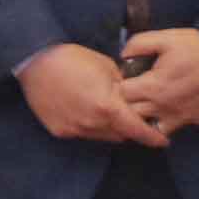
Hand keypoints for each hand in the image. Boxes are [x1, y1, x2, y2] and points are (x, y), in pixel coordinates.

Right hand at [16, 42, 166, 147]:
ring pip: (101, 136)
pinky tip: (81, 110)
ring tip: (103, 111)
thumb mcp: (107, 67)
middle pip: (120, 135)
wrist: (35, 61)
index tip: (163, 140)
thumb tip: (134, 97)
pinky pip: (81, 133)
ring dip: (108, 128)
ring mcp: (74, 129)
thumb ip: (124, 88)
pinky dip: (87, 125)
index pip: (138, 130)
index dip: (153, 137)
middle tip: (129, 116)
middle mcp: (92, 123)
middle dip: (128, 128)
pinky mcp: (59, 130)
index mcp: (108, 107)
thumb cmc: (73, 58)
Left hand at [118, 25, 198, 135]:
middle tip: (136, 92)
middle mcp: (165, 108)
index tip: (127, 79)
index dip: (120, 86)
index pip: (122, 96)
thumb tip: (123, 56)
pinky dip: (172, 118)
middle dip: (129, 104)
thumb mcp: (165, 38)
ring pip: (154, 127)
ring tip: (151, 103)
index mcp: (153, 87)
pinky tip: (175, 104)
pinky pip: (178, 124)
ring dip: (149, 117)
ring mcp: (184, 117)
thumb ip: (138, 45)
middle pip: (133, 115)